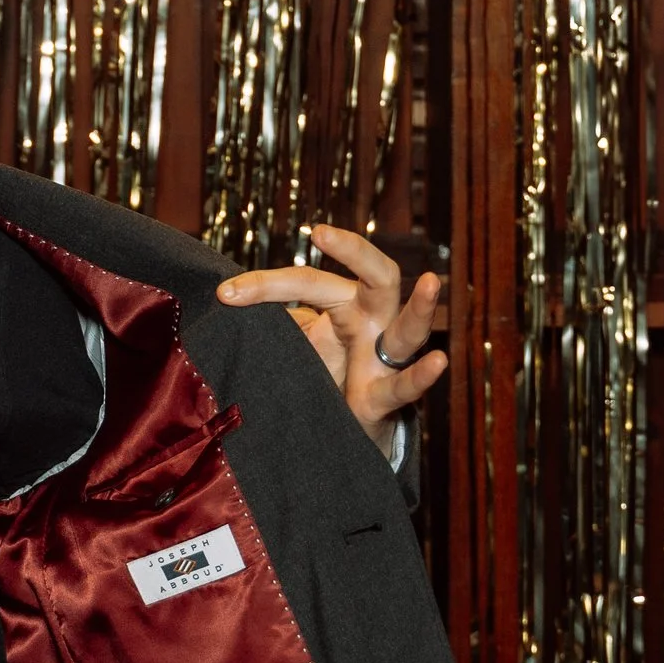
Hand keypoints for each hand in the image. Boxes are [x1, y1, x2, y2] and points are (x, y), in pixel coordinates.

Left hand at [213, 225, 444, 455]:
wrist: (332, 430)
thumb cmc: (316, 374)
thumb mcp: (289, 343)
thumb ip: (268, 322)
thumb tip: (224, 300)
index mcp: (345, 304)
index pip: (307, 280)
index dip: (264, 285)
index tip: (225, 293)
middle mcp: (373, 323)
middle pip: (378, 276)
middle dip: (356, 251)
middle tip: (321, 232)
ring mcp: (385, 359)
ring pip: (410, 328)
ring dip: (423, 307)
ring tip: (431, 283)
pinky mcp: (385, 398)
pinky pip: (407, 386)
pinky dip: (422, 376)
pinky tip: (439, 362)